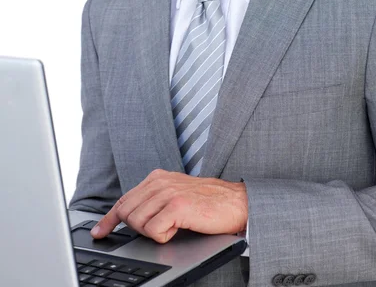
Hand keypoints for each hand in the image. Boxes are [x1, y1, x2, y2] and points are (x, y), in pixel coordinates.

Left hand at [90, 169, 247, 243]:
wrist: (235, 202)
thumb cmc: (207, 203)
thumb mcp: (175, 196)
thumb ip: (154, 201)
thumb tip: (131, 217)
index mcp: (157, 178)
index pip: (124, 199)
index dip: (109, 219)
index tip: (99, 232)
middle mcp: (160, 182)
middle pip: (127, 213)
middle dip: (136, 228)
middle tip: (160, 230)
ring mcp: (168, 192)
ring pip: (137, 222)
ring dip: (152, 232)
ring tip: (173, 226)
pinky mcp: (177, 206)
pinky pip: (153, 230)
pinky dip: (163, 236)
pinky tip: (178, 229)